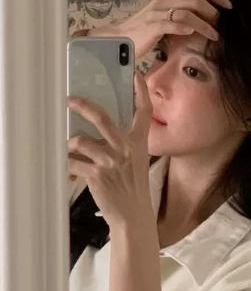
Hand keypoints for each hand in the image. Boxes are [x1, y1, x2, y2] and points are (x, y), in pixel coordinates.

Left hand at [67, 73, 151, 227]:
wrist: (133, 215)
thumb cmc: (132, 189)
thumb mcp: (136, 162)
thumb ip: (122, 145)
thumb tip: (96, 132)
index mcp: (138, 143)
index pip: (144, 112)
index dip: (141, 92)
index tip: (136, 75)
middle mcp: (125, 149)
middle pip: (101, 118)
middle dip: (82, 106)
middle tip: (71, 101)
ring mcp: (111, 161)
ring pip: (80, 141)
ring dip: (70, 144)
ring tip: (68, 149)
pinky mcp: (97, 174)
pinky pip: (73, 162)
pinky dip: (68, 165)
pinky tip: (69, 171)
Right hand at [88, 0, 232, 59]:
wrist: (122, 37)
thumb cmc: (146, 26)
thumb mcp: (166, 7)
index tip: (229, 6)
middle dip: (214, 10)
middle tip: (222, 23)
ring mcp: (157, 12)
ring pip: (187, 12)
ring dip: (204, 25)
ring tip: (214, 35)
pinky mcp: (152, 25)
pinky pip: (171, 24)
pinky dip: (184, 28)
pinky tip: (192, 34)